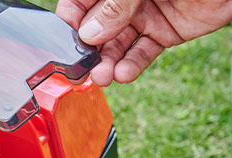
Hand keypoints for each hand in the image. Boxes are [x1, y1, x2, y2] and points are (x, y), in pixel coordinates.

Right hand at [56, 0, 231, 84]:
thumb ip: (116, 6)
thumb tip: (88, 34)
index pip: (80, 3)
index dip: (71, 21)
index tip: (65, 42)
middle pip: (97, 28)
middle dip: (90, 50)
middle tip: (86, 69)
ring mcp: (146, 16)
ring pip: (118, 45)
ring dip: (108, 63)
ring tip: (104, 77)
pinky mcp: (167, 33)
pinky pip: (143, 53)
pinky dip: (133, 66)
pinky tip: (123, 74)